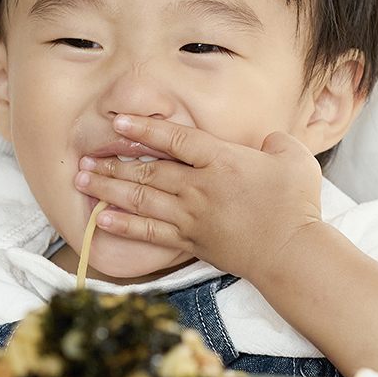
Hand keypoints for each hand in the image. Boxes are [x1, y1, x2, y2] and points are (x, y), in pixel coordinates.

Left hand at [74, 114, 323, 283]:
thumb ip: (275, 141)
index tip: (118, 122)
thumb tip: (265, 138)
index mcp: (221, 161)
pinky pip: (149, 233)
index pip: (174, 140)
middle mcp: (199, 187)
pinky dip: (124, 225)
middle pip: (147, 172)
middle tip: (84, 160)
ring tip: (82, 182)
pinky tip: (102, 220)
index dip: (144, 129)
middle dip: (112, 165)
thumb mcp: (293, 158)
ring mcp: (191, 216)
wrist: (291, 254)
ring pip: (141, 200)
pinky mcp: (189, 241)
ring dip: (108, 190)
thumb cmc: (295, 205)